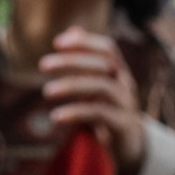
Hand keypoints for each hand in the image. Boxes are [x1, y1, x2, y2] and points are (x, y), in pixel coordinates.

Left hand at [41, 27, 147, 174]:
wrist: (132, 144)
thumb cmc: (109, 109)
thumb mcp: (97, 83)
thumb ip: (85, 59)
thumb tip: (72, 30)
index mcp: (119, 72)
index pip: (107, 48)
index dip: (85, 42)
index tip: (57, 42)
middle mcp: (126, 84)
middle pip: (103, 64)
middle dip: (73, 61)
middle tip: (42, 64)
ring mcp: (126, 104)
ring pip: (102, 87)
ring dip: (73, 85)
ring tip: (46, 91)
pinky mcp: (122, 125)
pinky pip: (99, 114)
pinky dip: (77, 112)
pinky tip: (56, 117)